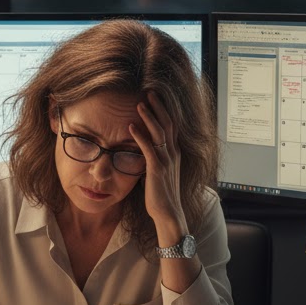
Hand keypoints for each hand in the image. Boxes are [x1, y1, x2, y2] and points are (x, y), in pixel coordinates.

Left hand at [130, 92, 184, 230]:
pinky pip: (149, 148)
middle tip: (149, 91)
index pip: (171, 125)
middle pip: (168, 123)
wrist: (168, 212)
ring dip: (149, 117)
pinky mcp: (157, 169)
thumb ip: (154, 157)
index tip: (155, 97)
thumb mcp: (158, 171)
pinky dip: (140, 136)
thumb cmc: (161, 194)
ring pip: (159, 132)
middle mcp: (173, 153)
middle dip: (159, 106)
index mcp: (174, 152)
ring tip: (139, 104)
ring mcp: (167, 160)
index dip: (164, 110)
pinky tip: (131, 127)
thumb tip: (144, 148)